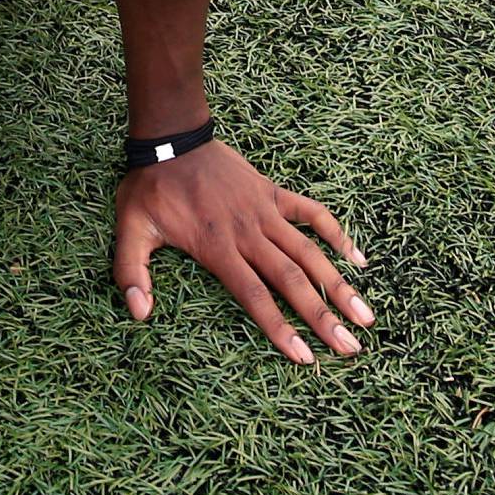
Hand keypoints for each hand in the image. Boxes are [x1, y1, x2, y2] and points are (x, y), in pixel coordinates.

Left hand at [114, 141, 371, 364]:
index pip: (255, 296)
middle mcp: (247, 232)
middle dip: (322, 316)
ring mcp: (264, 210)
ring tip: (365, 315)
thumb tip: (139, 313)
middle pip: (292, 280)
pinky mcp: (272, 192)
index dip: (280, 328)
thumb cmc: (150, 187)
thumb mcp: (129, 229)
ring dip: (338, 284)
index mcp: (217, 247)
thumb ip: (130, 272)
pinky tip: (358, 257)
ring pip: (309, 251)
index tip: (306, 358)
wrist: (171, 137)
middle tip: (351, 348)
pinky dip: (335, 232)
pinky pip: (311, 211)